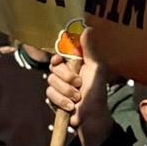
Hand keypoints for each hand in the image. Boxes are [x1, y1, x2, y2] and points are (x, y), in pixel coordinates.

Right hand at [46, 26, 112, 145]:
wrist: (93, 117)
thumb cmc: (97, 93)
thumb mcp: (97, 69)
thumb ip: (90, 50)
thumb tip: (87, 28)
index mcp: (75, 63)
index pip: (59, 54)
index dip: (57, 57)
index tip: (59, 61)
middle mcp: (65, 73)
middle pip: (54, 68)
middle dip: (66, 78)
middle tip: (79, 84)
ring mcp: (58, 86)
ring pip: (50, 81)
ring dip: (66, 91)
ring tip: (77, 98)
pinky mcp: (53, 98)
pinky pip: (49, 94)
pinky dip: (61, 100)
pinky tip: (71, 106)